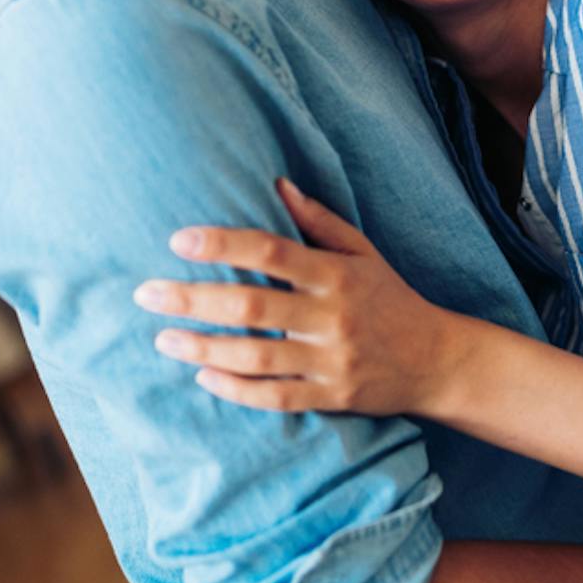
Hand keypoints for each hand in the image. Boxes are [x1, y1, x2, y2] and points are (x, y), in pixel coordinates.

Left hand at [135, 179, 461, 414]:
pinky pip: (274, 397)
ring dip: (202, 348)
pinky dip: (235, 389)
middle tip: (146, 293)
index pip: (273, 252)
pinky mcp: (330, 397)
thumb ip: (319, 221)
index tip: (179, 239)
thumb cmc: (391, 297)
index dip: (224, 245)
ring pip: (255, 356)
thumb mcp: (364, 252)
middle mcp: (332, 316)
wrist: (436, 359)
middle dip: (193, 299)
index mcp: (337, 274)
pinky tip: (203, 377)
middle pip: (251, 307)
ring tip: (163, 337)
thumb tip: (276, 185)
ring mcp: (331, 360)